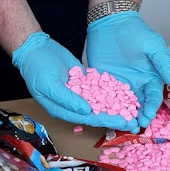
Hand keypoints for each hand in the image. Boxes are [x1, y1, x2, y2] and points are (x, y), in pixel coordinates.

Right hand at [11, 32, 129, 128]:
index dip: (106, 121)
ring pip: (100, 101)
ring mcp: (79, 92)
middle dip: (115, 116)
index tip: (122, 122)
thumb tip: (86, 111)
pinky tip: (125, 92)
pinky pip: (99, 87)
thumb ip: (67, 99)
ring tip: (132, 109)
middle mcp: (72, 104)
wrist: (35, 48)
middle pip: (97, 113)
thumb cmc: (36, 68)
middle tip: (133, 120)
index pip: (87, 118)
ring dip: (116, 105)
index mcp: (62, 109)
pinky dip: (111, 90)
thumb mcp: (49, 85)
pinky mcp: (83, 81)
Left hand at [86, 11, 169, 129]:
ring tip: (119, 125)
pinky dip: (103, 106)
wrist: (112, 21)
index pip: (152, 97)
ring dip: (121, 115)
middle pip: (137, 105)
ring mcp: (118, 84)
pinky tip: (101, 114)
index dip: (151, 108)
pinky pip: (103, 96)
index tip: (147, 117)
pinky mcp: (102, 81)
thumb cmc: (136, 31)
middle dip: (136, 117)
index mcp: (149, 78)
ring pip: (120, 104)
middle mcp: (135, 84)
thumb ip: (164, 65)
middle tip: (134, 127)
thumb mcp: (153, 46)